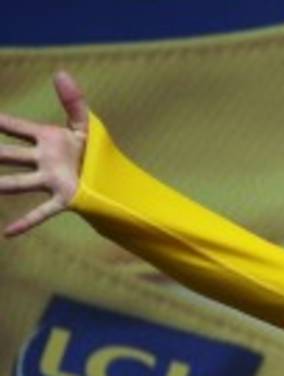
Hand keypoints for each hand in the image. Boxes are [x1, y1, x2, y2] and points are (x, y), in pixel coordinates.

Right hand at [0, 71, 88, 236]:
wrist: (112, 175)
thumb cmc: (94, 149)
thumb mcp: (85, 123)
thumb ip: (73, 100)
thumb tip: (60, 73)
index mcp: (47, 139)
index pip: (14, 127)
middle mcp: (43, 159)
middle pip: (7, 155)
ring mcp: (51, 180)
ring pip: (18, 183)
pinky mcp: (64, 198)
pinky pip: (42, 212)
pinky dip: (26, 222)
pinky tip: (8, 233)